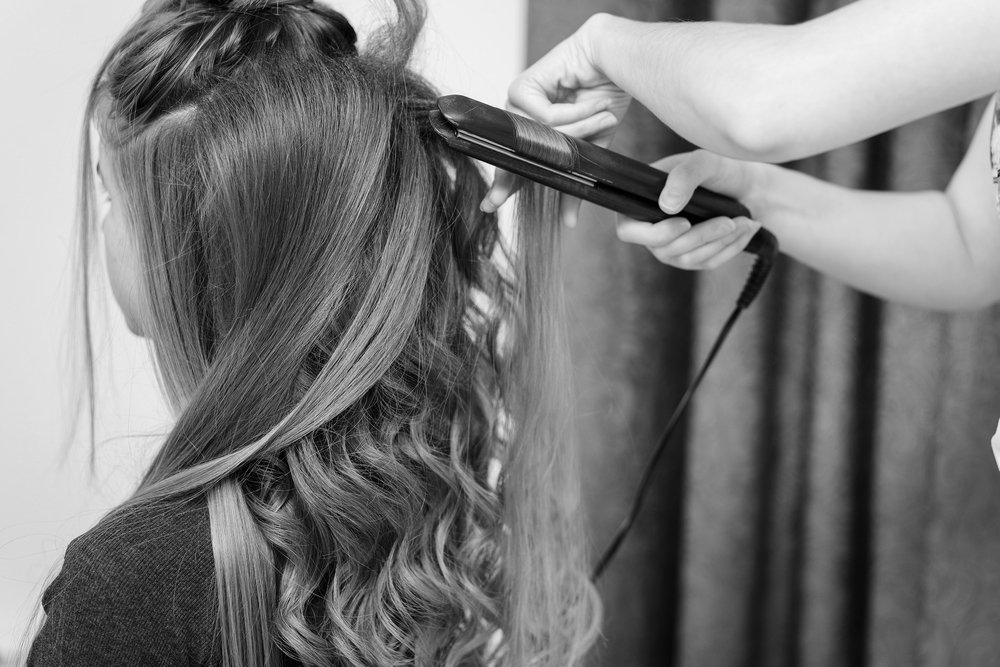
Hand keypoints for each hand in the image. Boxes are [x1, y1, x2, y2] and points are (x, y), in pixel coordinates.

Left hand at [480, 14, 631, 226]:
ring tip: (600, 116)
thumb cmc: (604, 96)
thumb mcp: (591, 147)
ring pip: (538, 138)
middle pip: (515, 155)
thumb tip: (568, 221)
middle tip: (495, 201)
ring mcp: (518, 103)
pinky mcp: (522, 87)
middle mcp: (521, 118)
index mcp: (534, 133)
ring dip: (576, 132)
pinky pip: (544, 118)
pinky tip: (587, 100)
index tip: (489, 206)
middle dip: (515, 174)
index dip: (504, 186)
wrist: (616, 61)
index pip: (515, 164)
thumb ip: (575, 177)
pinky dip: (572, 114)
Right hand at [616, 151, 763, 269]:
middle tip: (728, 221)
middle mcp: (653, 228)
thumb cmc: (723, 170)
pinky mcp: (695, 257)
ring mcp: (673, 247)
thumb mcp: (705, 163)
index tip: (684, 223)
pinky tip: (745, 229)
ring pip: (688, 259)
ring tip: (743, 221)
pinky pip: (707, 262)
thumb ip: (684, 176)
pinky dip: (730, 247)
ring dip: (718, 242)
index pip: (628, 230)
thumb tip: (666, 206)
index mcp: (643, 201)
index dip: (653, 234)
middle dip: (700, 237)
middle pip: (663, 249)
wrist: (752, 185)